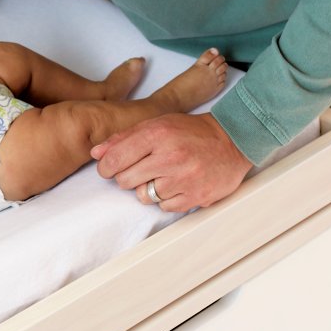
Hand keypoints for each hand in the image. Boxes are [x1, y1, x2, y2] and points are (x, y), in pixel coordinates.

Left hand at [91, 113, 251, 210]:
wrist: (233, 141)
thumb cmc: (192, 132)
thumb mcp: (157, 124)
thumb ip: (124, 138)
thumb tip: (97, 152)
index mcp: (157, 134)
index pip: (115, 159)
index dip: (106, 167)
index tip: (108, 168)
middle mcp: (170, 157)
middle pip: (125, 180)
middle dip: (127, 176)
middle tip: (140, 169)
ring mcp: (183, 179)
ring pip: (144, 196)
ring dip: (148, 188)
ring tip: (163, 175)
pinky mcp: (195, 197)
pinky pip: (165, 207)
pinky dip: (167, 198)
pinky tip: (177, 184)